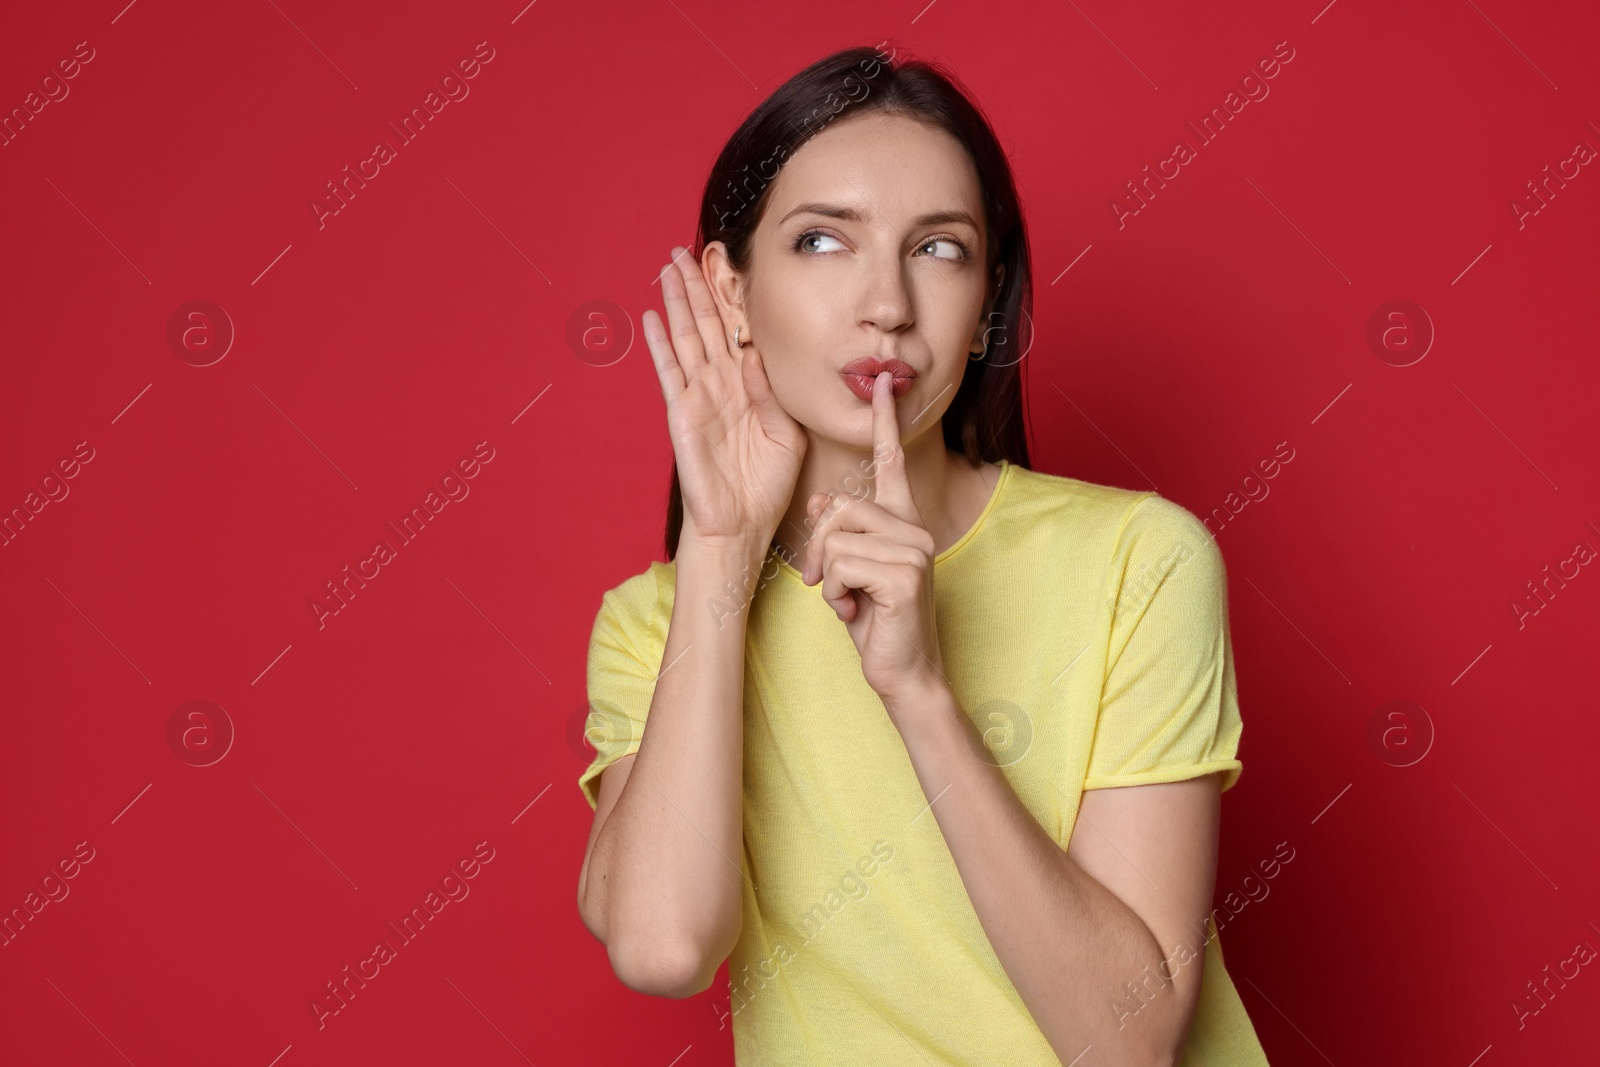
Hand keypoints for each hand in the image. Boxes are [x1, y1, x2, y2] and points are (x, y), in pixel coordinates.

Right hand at [643, 246, 806, 550]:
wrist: (742, 524)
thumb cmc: (767, 485)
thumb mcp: (787, 433)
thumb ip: (772, 393)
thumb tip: (757, 355)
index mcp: (749, 387)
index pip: (739, 332)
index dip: (733, 300)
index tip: (731, 264)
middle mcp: (721, 385)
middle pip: (708, 325)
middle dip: (699, 287)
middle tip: (688, 250)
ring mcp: (699, 396)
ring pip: (687, 338)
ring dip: (678, 302)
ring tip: (669, 267)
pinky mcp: (682, 413)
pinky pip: (670, 371)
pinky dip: (660, 343)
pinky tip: (653, 315)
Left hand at [801, 371, 946, 712]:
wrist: (902, 672)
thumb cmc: (874, 622)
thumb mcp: (846, 571)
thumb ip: (836, 534)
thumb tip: (818, 500)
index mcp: (903, 521)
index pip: (891, 462)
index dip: (884, 421)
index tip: (882, 381)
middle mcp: (914, 528)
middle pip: (840, 507)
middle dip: (816, 548)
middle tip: (821, 583)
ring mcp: (914, 550)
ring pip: (835, 540)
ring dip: (826, 577)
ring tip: (847, 601)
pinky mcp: (904, 575)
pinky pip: (840, 567)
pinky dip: (834, 596)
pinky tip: (855, 613)